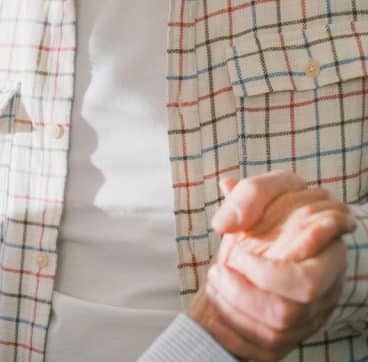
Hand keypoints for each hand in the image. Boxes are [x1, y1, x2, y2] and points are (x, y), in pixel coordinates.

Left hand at [199, 172, 355, 359]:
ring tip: (214, 283)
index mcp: (325, 250)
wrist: (267, 243)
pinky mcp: (293, 335)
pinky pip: (267, 349)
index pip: (307, 276)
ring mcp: (312, 312)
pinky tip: (215, 315)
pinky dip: (234, 334)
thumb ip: (249, 195)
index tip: (236, 255)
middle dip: (247, 290)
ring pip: (281, 325)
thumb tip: (225, 224)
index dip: (269, 273)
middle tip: (218, 270)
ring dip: (236, 306)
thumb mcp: (265, 194)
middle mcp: (326, 285)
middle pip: (294, 304)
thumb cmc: (269, 216)